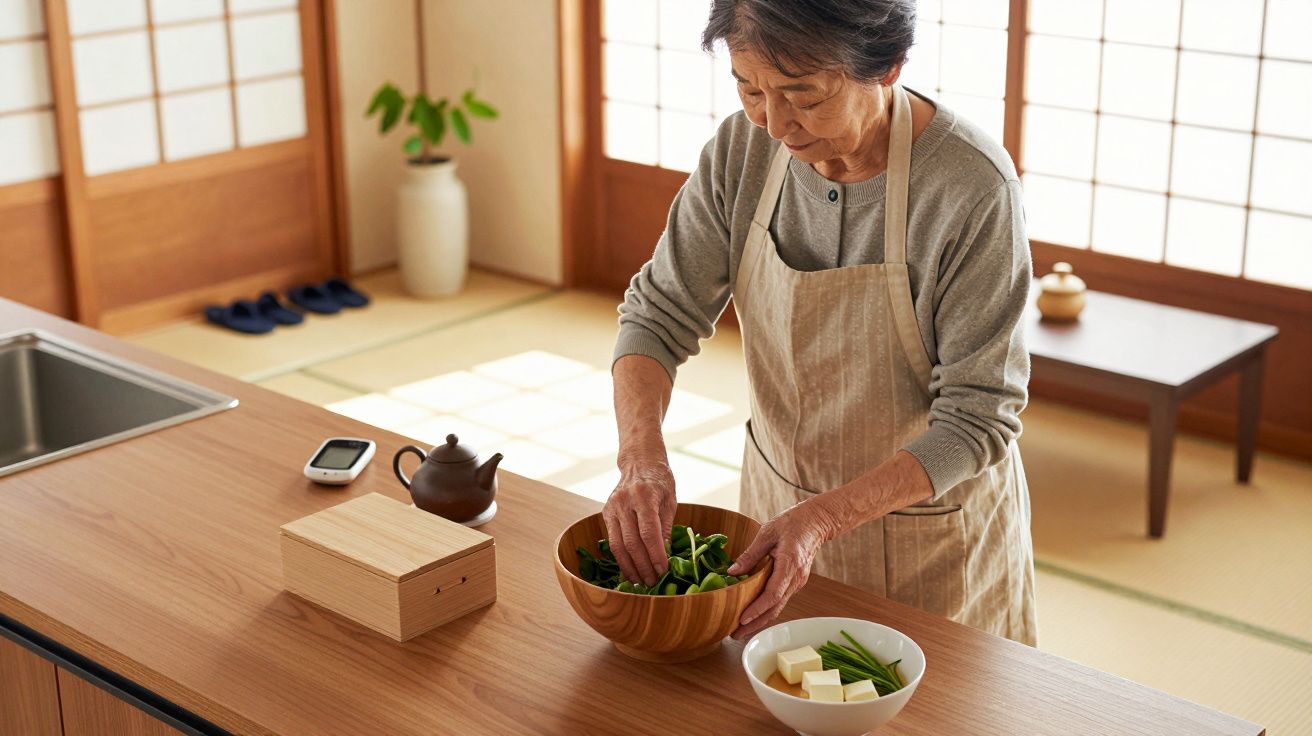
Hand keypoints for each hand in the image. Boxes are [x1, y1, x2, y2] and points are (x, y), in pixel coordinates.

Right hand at [602, 462, 676, 586]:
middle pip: (632, 542)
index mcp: (644, 496)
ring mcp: (612, 507)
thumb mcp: (670, 500)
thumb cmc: (660, 481)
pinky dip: (621, 558)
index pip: (649, 533)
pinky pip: (612, 541)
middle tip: (654, 582)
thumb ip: (665, 527)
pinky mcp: (606, 513)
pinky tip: (630, 570)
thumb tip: (666, 555)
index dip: (656, 555)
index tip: (663, 571)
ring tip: (641, 582)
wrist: (639, 462)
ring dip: (630, 567)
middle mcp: (624, 501)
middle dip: (643, 566)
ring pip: (618, 545)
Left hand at [728, 502, 834, 641]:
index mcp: (789, 564)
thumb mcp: (767, 533)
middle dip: (755, 624)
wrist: (816, 522)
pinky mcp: (795, 582)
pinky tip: (753, 614)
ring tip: (740, 630)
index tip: (742, 619)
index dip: (757, 609)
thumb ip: (750, 554)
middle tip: (734, 635)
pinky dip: (766, 610)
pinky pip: (780, 600)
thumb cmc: (792, 523)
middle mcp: (796, 578)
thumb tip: (732, 572)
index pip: (773, 594)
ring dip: (760, 620)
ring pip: (778, 607)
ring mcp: (797, 582)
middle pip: (775, 608)